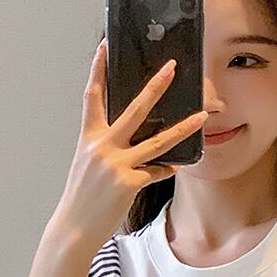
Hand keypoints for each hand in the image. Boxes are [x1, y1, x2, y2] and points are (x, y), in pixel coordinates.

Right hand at [50, 39, 209, 254]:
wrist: (74, 229)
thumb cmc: (82, 198)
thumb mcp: (88, 165)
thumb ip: (106, 147)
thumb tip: (133, 138)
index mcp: (89, 138)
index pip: (92, 97)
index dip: (97, 70)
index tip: (104, 47)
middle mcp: (102, 147)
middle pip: (134, 109)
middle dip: (155, 87)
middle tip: (172, 68)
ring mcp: (116, 164)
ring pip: (157, 141)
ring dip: (183, 128)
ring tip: (202, 116)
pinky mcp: (129, 183)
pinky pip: (157, 171)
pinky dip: (167, 168)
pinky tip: (177, 165)